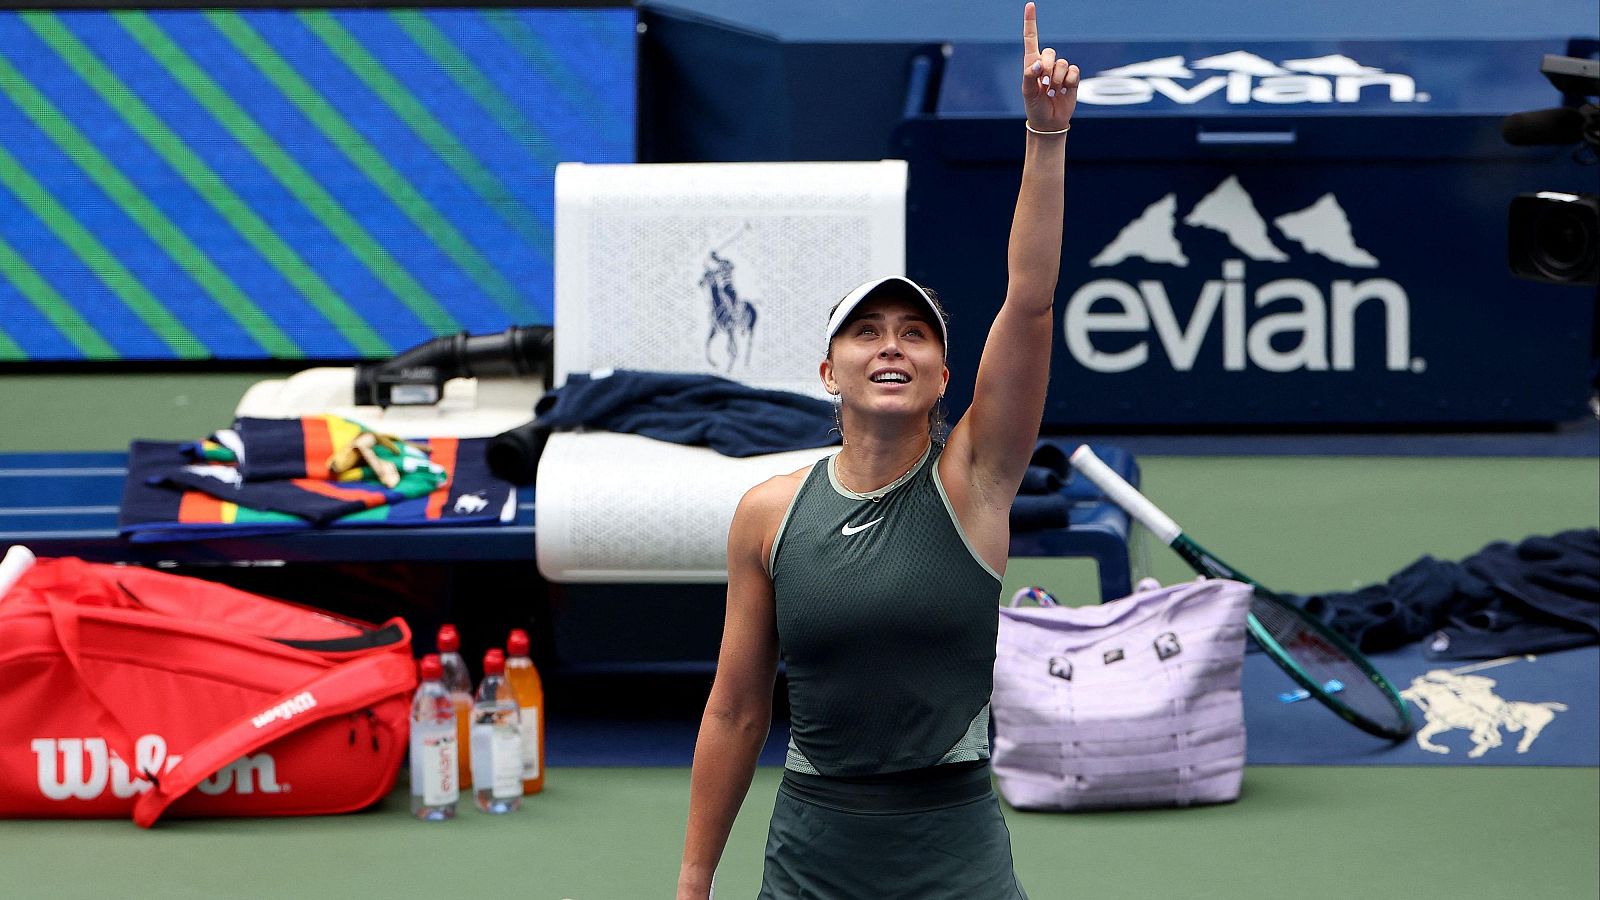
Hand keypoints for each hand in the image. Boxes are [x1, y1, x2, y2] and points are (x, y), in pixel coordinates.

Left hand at [1020, 2, 1076, 131]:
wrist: (1049, 122)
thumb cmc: (1034, 107)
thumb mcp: (1027, 92)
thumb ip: (1029, 75)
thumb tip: (1039, 64)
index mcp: (1032, 64)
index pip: (1031, 39)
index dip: (1030, 22)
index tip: (1030, 5)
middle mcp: (1047, 64)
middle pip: (1050, 52)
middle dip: (1048, 68)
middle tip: (1044, 84)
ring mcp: (1060, 71)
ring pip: (1063, 64)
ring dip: (1057, 80)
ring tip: (1052, 92)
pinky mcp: (1072, 78)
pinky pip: (1074, 71)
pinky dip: (1069, 82)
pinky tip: (1064, 91)